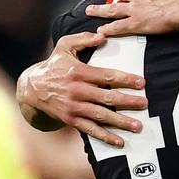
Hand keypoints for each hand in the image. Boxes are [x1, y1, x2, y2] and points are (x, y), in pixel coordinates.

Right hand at [16, 32, 146, 146]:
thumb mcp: (64, 46)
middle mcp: (77, 91)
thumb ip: (83, 39)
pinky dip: (105, 136)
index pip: (106, 75)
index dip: (125, 79)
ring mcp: (74, 107)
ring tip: (137, 126)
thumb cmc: (53, 66)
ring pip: (101, 115)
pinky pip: (90, 130)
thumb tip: (102, 36)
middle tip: (145, 104)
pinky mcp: (71, 120)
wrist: (32, 89)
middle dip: (128, 101)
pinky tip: (119, 141)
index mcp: (79, 72)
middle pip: (107, 97)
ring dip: (120, 122)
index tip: (141, 83)